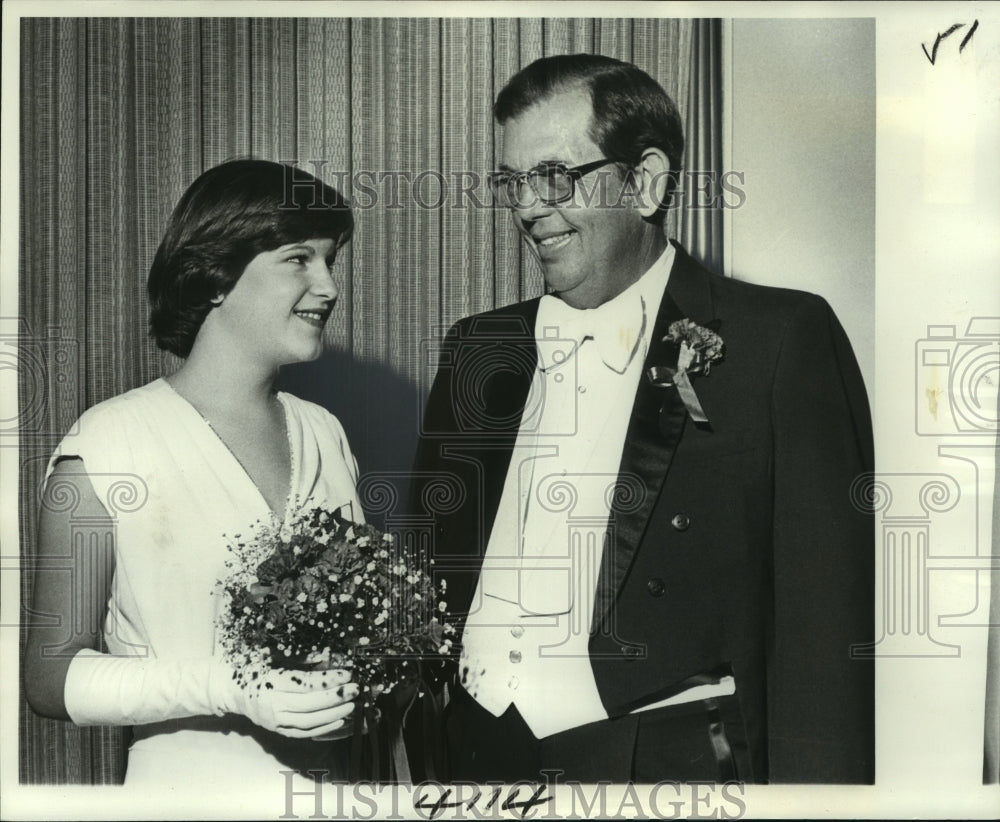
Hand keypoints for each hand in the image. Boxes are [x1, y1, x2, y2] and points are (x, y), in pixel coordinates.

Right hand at [220, 664, 358, 738]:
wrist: (229, 688)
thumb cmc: (253, 665)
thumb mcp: (272, 655)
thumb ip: (298, 659)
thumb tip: (326, 659)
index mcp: (270, 682)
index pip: (305, 684)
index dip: (328, 680)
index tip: (347, 673)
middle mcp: (271, 704)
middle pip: (309, 705)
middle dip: (335, 698)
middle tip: (355, 689)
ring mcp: (273, 721)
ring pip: (308, 722)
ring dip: (332, 715)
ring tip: (351, 705)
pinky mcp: (277, 730)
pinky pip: (302, 733)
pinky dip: (322, 729)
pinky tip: (339, 721)